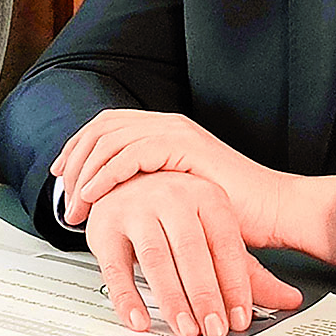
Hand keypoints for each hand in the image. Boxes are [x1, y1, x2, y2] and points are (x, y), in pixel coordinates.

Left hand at [52, 110, 275, 242]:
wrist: (272, 208)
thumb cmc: (233, 210)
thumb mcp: (180, 195)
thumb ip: (151, 187)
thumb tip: (115, 200)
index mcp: (168, 131)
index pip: (108, 126)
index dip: (79, 148)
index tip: (63, 175)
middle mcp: (170, 124)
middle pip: (103, 127)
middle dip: (76, 161)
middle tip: (66, 197)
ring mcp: (178, 132)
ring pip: (111, 138)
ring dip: (86, 173)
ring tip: (78, 204)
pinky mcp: (184, 147)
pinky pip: (130, 154)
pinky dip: (106, 175)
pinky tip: (97, 196)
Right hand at [85, 171, 301, 335]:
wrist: (126, 177)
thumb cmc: (177, 212)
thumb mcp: (214, 233)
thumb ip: (248, 270)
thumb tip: (289, 299)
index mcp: (207, 196)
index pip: (226, 243)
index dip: (235, 282)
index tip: (241, 317)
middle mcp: (173, 197)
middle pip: (192, 251)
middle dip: (205, 294)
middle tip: (215, 329)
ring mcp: (137, 209)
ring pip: (156, 259)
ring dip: (171, 298)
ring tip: (185, 329)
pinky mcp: (105, 227)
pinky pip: (115, 267)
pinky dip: (127, 297)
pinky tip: (140, 320)